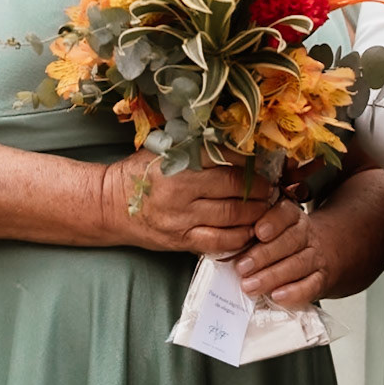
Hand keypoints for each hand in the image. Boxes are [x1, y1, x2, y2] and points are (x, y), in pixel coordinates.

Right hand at [101, 151, 274, 254]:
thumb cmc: (140, 173)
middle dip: (262, 189)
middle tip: (274, 188)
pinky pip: (219, 241)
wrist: (108, 205)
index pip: (226, 158)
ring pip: (232, 216)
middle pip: (235, 188)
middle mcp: (181, 190)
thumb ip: (196, 147)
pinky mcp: (181, 240)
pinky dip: (240, 237)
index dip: (251, 162)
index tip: (266, 164)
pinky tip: (251, 231)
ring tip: (269, 208)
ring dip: (257, 213)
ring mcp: (181, 218)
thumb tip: (237, 143)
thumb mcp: (164, 151)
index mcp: (179, 161)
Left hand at [234, 197, 329, 305]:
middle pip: (290, 240)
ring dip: (272, 276)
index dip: (273, 222)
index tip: (258, 232)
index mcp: (292, 217)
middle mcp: (306, 234)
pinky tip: (277, 296)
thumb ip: (252, 235)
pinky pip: (311, 285)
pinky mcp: (321, 279)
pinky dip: (294, 292)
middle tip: (242, 267)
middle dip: (264, 255)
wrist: (322, 254)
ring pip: (298, 263)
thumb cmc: (285, 243)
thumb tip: (224, 248)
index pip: (286, 213)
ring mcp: (316, 257)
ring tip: (250, 286)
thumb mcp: (273, 230)